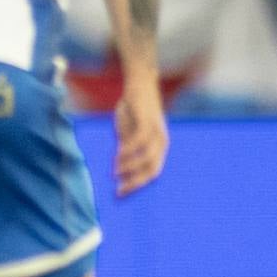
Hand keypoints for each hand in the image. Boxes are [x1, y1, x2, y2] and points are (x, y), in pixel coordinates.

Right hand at [113, 72, 167, 195]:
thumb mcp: (128, 131)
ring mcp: (157, 132)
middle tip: (119, 190)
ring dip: (130, 167)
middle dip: (135, 182)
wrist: (139, 83)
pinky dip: (128, 151)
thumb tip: (120, 166)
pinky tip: (116, 157)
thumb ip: (126, 147)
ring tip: (115, 172)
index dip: (136, 184)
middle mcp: (162, 142)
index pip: (151, 172)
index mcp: (159, 147)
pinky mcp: (148, 121)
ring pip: (147, 158)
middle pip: (152, 169)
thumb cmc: (134, 108)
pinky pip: (139, 141)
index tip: (120, 193)